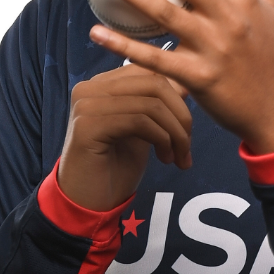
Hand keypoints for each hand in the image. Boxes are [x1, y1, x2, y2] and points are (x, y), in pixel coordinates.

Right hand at [57, 64, 192, 211]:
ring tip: (178, 157)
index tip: (187, 126)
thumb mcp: (143, 128)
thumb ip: (156, 104)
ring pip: (152, 105)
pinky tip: (165, 158)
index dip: (178, 96)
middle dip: (181, 115)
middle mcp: (89, 88)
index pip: (151, 71)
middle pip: (155, 83)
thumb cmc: (116, 165)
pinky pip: (140, 122)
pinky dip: (162, 139)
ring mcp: (86, 105)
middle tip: (187, 145)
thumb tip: (185, 84)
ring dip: (175, 133)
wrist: (89, 201)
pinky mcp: (87, 126)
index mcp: (102, 84)